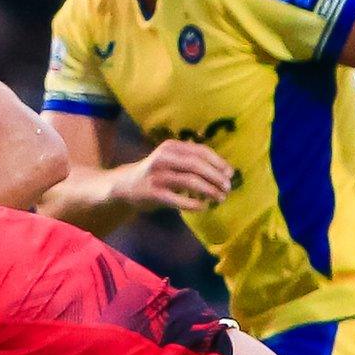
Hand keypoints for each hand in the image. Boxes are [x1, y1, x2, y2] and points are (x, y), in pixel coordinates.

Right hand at [112, 140, 233, 212]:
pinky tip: (202, 207)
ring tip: (220, 198)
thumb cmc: (156, 173)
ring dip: (209, 191)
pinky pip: (178, 199)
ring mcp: (157, 176)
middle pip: (197, 165)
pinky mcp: (153, 193)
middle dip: (216, 177)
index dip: (218, 162)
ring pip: (190, 181)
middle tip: (227, 188)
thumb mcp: (170, 159)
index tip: (230, 173)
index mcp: (171, 147)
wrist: (125, 185)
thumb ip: (191, 160)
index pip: (200, 151)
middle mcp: (164, 158)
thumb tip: (223, 171)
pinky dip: (193, 204)